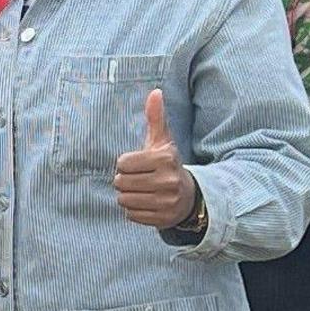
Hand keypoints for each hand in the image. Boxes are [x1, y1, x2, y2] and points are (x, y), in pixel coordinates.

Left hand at [112, 88, 199, 230]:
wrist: (188, 195)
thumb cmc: (167, 164)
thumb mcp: (163, 141)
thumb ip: (156, 118)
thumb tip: (155, 92)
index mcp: (165, 158)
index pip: (123, 163)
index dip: (125, 164)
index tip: (137, 165)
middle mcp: (168, 180)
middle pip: (121, 183)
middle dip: (124, 181)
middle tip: (137, 179)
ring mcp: (166, 202)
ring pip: (124, 200)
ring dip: (127, 196)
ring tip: (140, 191)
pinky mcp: (162, 219)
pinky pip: (131, 215)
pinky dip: (133, 210)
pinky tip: (145, 203)